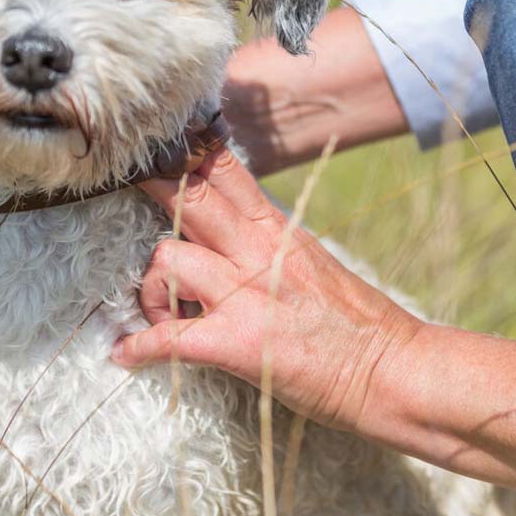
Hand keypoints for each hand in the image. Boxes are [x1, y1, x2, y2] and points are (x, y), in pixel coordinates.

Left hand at [112, 147, 423, 431]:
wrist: (391, 370)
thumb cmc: (358, 324)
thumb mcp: (316, 263)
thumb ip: (274, 244)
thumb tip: (238, 235)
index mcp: (279, 231)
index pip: (226, 173)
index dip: (188, 153)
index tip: (164, 144)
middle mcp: (258, 253)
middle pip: (190, 199)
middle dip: (153, 185)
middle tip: (129, 182)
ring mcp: (245, 295)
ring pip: (169, 260)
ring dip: (151, 289)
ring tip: (159, 315)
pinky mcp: (236, 343)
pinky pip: (170, 338)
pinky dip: (141, 348)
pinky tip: (125, 354)